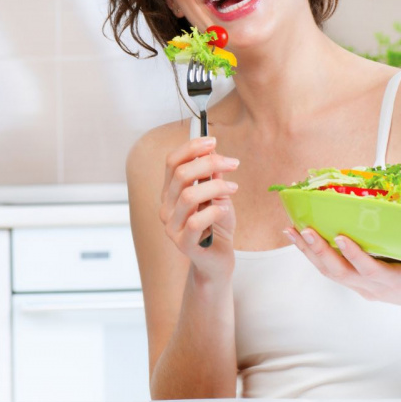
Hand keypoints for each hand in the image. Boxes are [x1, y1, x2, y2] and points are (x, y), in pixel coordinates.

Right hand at [160, 136, 238, 277]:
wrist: (218, 260)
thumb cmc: (217, 226)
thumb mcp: (218, 195)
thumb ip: (212, 176)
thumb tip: (213, 150)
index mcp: (171, 192)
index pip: (172, 162)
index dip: (191, 147)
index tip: (213, 141)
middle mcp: (166, 207)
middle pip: (181, 175)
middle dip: (209, 163)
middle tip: (233, 164)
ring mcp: (172, 227)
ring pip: (189, 196)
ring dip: (216, 187)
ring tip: (233, 188)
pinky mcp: (184, 244)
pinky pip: (197, 222)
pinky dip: (214, 211)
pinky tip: (225, 209)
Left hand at [285, 227, 400, 321]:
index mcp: (393, 282)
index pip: (369, 270)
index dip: (354, 255)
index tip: (340, 237)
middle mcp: (371, 286)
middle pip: (339, 272)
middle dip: (320, 251)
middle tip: (305, 230)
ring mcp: (360, 286)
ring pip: (328, 271)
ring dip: (308, 252)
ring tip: (290, 230)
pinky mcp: (355, 281)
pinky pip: (329, 268)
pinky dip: (312, 254)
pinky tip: (299, 237)